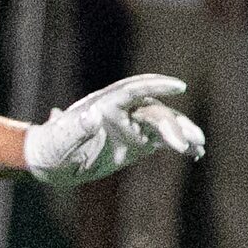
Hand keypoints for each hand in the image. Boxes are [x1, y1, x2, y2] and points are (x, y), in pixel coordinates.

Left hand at [24, 75, 203, 187]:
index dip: (156, 86)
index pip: (132, 91)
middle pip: (152, 111)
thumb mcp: (58, 143)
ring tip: (198, 147)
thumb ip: (75, 129)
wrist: (48, 161)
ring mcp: (131, 126)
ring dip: (181, 132)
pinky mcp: (137, 142)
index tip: (178, 86)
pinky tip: (195, 154)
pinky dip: (179, 144)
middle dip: (171, 124)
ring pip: (162, 123)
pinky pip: (162, 140)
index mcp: (103, 105)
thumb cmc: (49, 149)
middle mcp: (121, 112)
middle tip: (184, 144)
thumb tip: (94, 115)